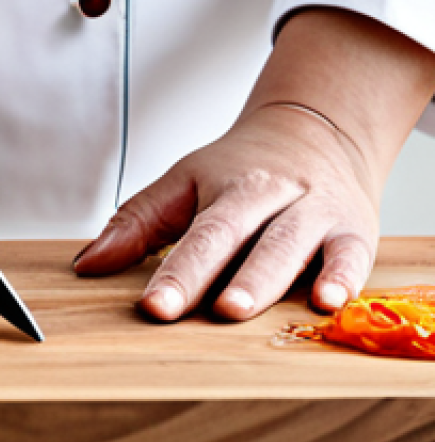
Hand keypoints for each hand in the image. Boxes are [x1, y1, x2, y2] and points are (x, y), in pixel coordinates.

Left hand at [74, 9, 434, 320]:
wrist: (316, 132)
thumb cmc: (240, 168)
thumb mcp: (183, 183)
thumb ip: (137, 223)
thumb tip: (86, 265)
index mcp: (226, 187)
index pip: (197, 233)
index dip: (176, 272)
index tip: (153, 306)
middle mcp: (270, 197)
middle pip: (240, 236)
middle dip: (218, 275)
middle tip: (204, 309)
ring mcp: (314, 213)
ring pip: (291, 246)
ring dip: (268, 279)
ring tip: (240, 309)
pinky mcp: (355, 231)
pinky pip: (352, 255)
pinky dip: (344, 278)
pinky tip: (328, 302)